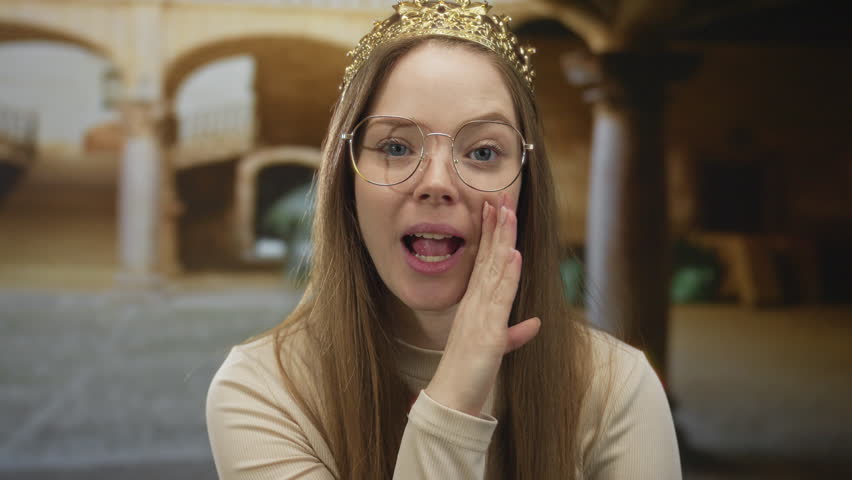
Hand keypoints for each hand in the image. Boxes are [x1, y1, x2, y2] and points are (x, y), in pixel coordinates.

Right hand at [425, 196, 540, 415]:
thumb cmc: (470, 372)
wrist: (453, 396)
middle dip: (496, 226)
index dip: (492, 235)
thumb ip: (515, 334)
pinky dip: (507, 275)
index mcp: (476, 304)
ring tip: (507, 212)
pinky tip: (513, 255)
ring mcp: (480, 313)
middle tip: (499, 196)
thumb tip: (533, 323)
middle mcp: (476, 302)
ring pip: (494, 269)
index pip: (486, 261)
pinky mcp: (487, 329)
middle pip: (489, 257)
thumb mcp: (497, 347)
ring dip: (502, 240)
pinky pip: (499, 297)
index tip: (495, 209)